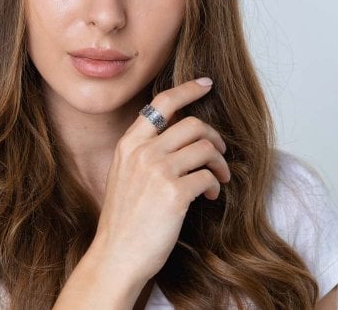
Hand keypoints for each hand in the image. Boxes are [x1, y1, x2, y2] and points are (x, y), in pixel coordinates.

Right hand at [93, 78, 230, 283]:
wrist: (116, 254)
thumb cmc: (124, 216)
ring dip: (220, 162)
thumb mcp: (124, 173)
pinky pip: (208, 176)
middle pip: (193, 124)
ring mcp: (157, 170)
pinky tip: (209, 196)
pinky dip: (215, 184)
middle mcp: (142, 151)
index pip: (162, 102)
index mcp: (129, 143)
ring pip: (205, 147)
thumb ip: (145, 150)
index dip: (187, 89)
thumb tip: (178, 133)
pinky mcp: (174, 193)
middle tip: (220, 151)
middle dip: (214, 136)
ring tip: (219, 178)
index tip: (206, 84)